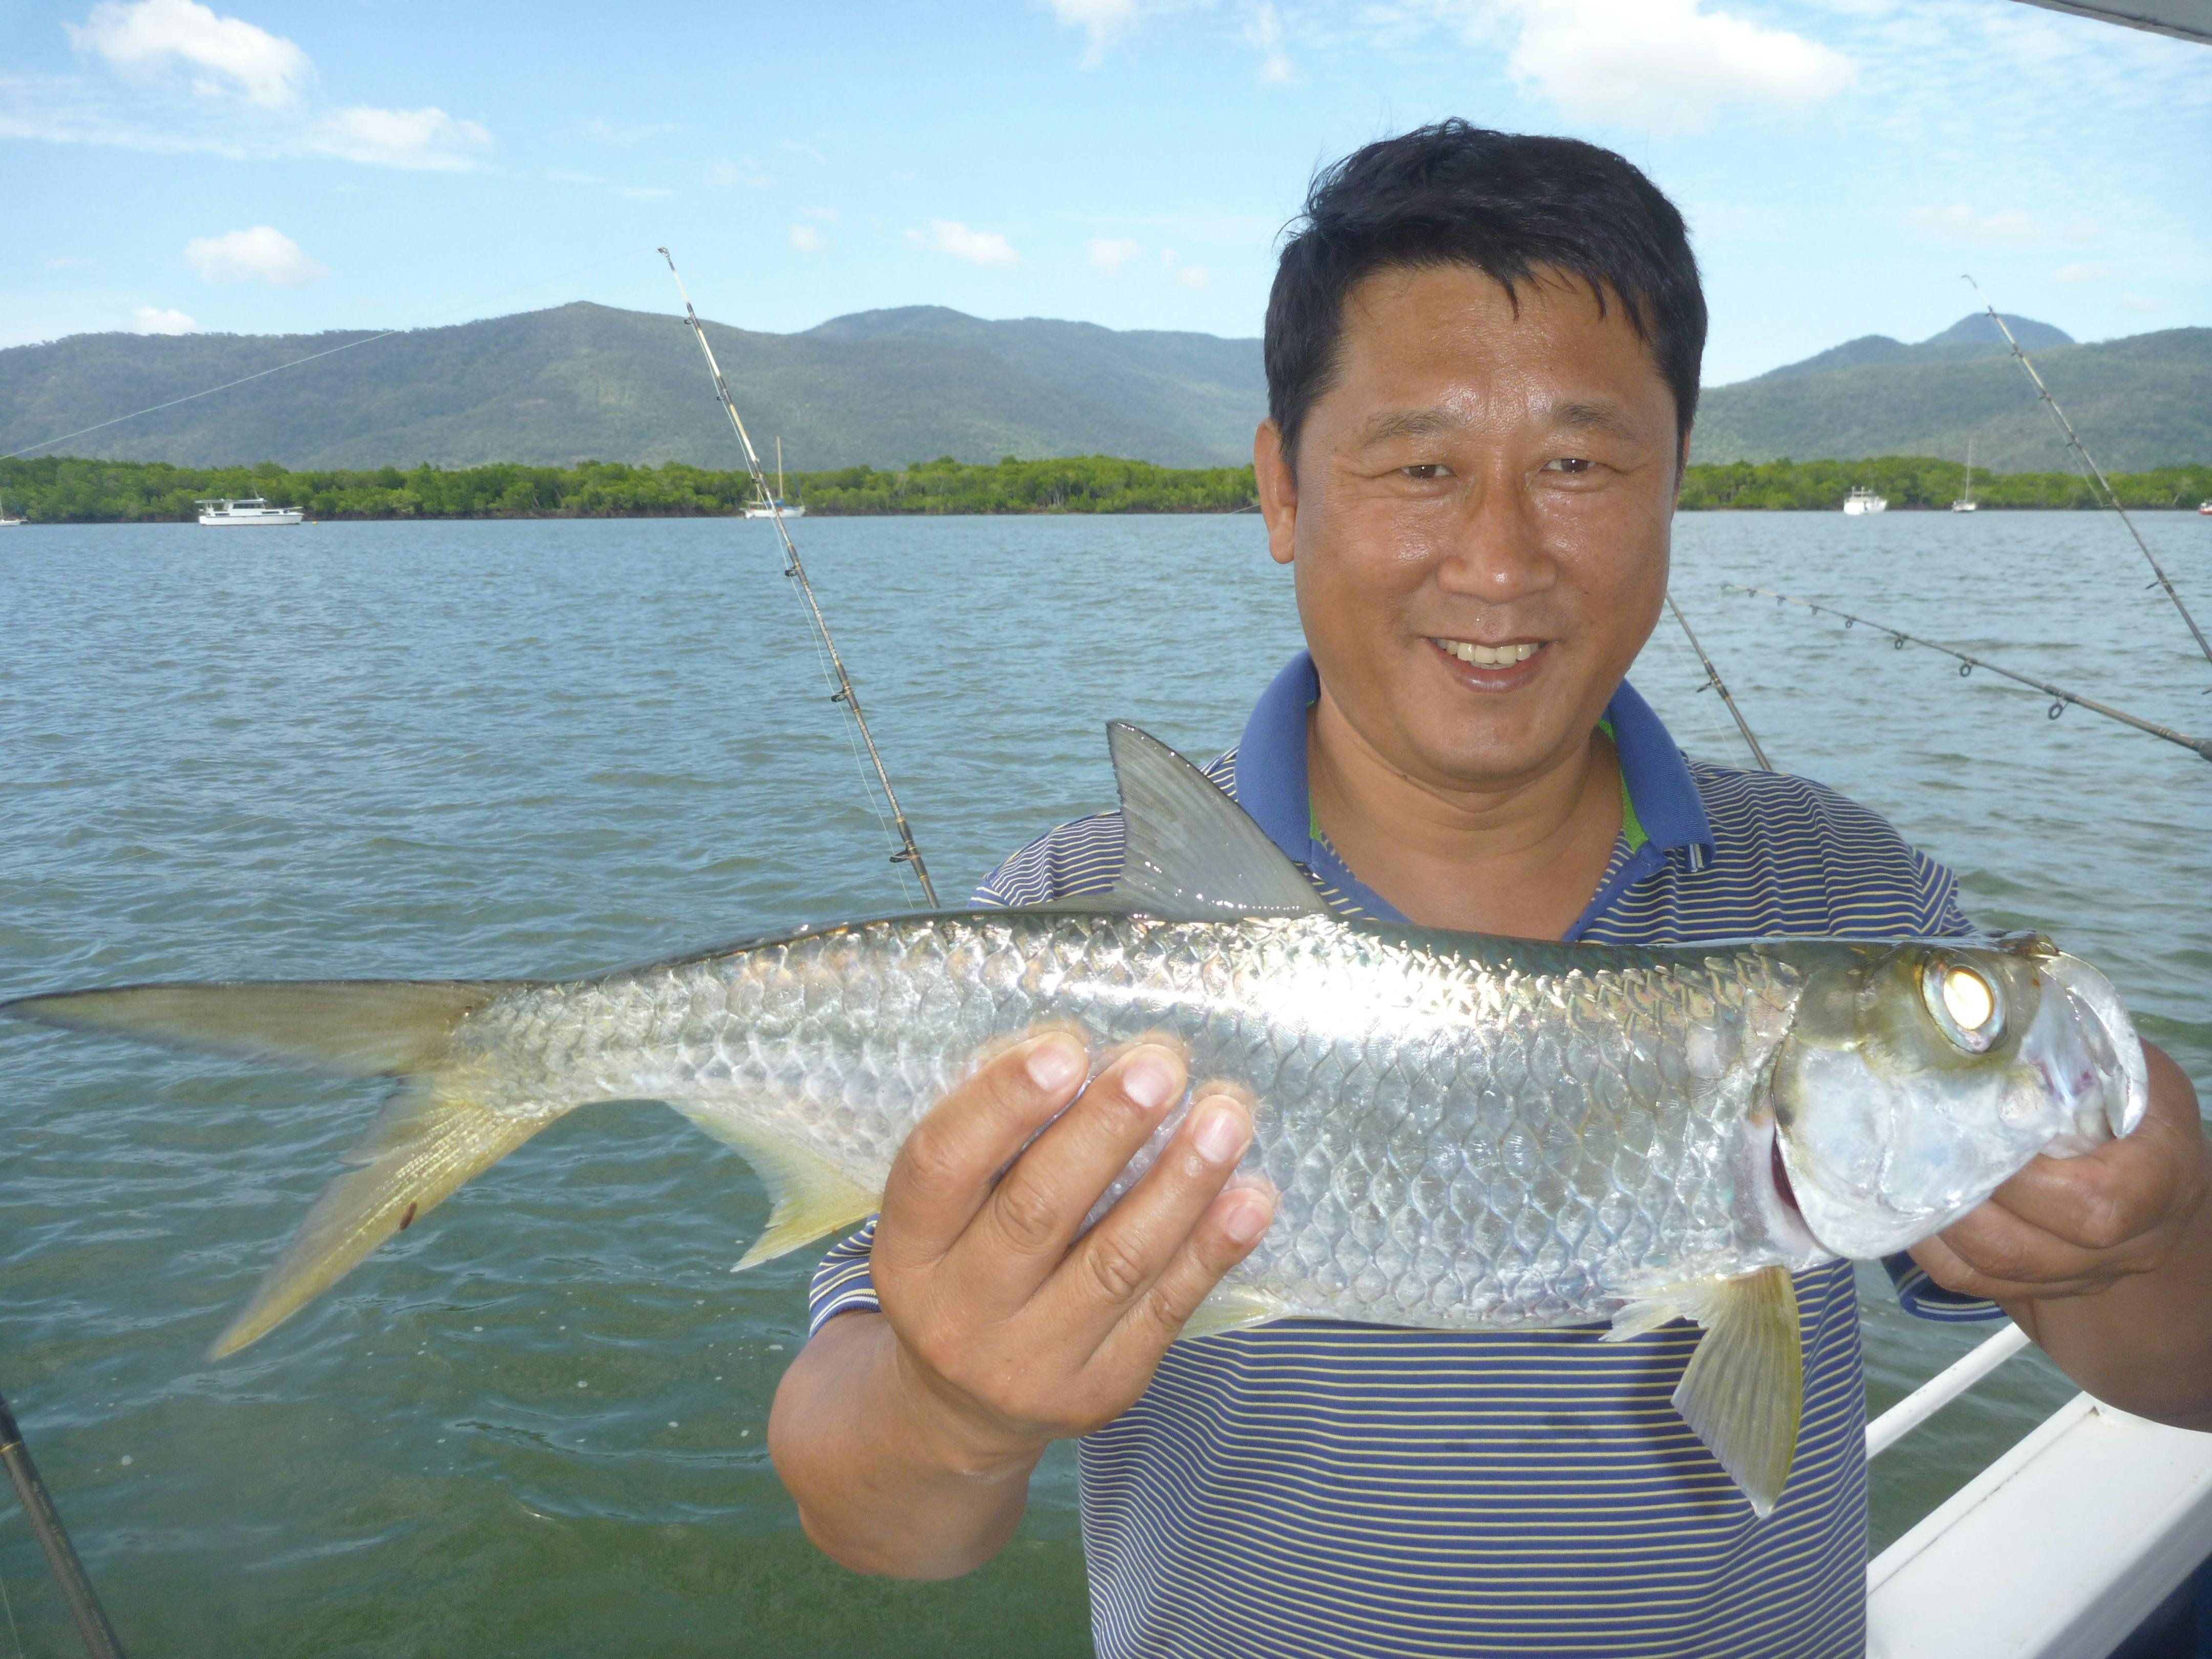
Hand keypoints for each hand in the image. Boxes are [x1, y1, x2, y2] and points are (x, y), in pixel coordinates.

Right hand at [870, 1030, 1275, 1473]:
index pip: (942, 1167)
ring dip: (1179, 1182)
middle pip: (1036, 1210)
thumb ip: (995, 1144)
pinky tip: (1251, 1197)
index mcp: (907, 1250)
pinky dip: (1212, 1249)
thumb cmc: (964, 1268)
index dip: (1001, 1103)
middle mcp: (958, 1313)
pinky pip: (1165, 1311)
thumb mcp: (945, 1214)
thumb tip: (1083, 1057)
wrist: (960, 1409)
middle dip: (1106, 1129)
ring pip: (1115, 1261)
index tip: (1065, 1048)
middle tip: (1160, 1066)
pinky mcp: (1099, 1391)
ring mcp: (1030, 1361)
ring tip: (1224, 1116)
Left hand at [1910, 1042, 2209, 1304]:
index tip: (1976, 1130)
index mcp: (2154, 1179)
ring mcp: (2078, 1274)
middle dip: (1959, 1198)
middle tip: (1912, 1147)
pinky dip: (1927, 1245)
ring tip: (1897, 1169)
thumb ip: (2071, 1048)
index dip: (2022, 1178)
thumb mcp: (2124, 1068)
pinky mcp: (2036, 1289)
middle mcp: (2122, 1243)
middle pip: (2026, 1247)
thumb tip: (1983, 997)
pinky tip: (1900, 1200)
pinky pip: (1969, 1282)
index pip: (2090, 1202)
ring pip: (1991, 1270)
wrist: (2156, 1183)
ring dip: (1934, 1221)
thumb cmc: (2132, 1110)